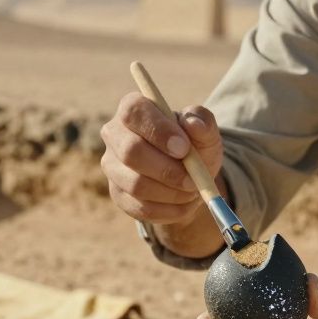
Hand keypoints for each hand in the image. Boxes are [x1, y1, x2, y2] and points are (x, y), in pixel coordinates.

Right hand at [100, 93, 223, 224]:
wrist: (190, 177)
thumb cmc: (195, 146)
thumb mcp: (205, 132)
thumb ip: (203, 123)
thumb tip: (193, 124)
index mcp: (133, 108)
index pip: (133, 112)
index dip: (158, 131)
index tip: (184, 149)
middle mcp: (114, 134)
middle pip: (130, 151)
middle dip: (167, 169)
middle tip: (193, 179)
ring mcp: (112, 166)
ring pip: (136, 184)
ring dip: (171, 192)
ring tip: (193, 190)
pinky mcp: (118, 194)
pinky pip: (141, 208)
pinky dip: (169, 210)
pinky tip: (185, 204)